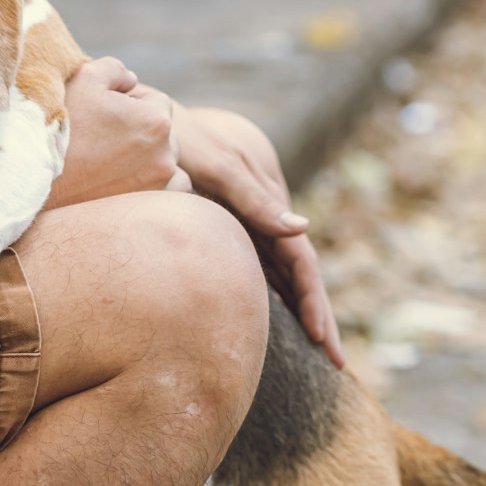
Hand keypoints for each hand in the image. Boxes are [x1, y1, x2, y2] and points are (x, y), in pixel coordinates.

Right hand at [45, 57, 178, 207]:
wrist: (31, 174)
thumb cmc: (60, 122)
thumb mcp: (85, 76)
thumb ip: (116, 70)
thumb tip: (131, 80)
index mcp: (156, 121)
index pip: (156, 103)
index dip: (130, 103)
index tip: (103, 112)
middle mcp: (165, 155)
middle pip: (163, 134)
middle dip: (140, 131)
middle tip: (102, 136)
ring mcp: (156, 185)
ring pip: (166, 164)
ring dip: (151, 159)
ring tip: (114, 160)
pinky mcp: (143, 207)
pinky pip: (166, 193)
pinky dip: (154, 186)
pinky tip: (124, 181)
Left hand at [175, 106, 346, 368]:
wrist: (149, 123)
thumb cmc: (180, 140)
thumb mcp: (216, 166)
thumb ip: (255, 197)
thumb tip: (302, 229)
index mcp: (266, 203)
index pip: (301, 263)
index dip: (314, 301)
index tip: (320, 340)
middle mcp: (262, 217)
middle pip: (299, 275)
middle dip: (319, 317)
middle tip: (337, 362)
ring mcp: (246, 225)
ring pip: (282, 276)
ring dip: (301, 311)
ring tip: (318, 352)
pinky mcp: (226, 229)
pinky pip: (259, 270)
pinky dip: (274, 297)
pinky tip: (275, 322)